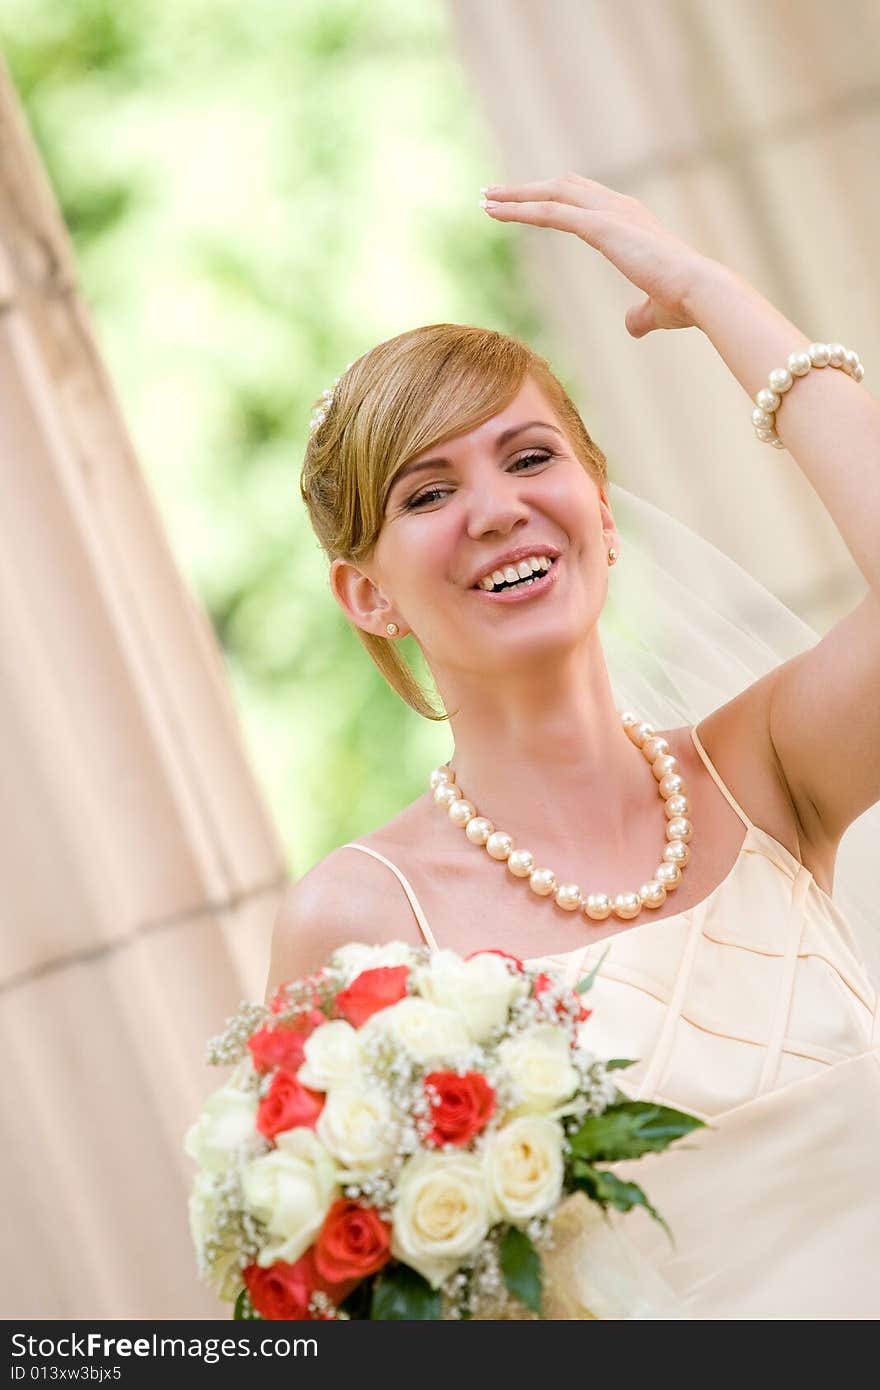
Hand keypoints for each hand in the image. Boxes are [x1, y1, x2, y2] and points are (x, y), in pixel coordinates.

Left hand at [481, 173, 717, 337]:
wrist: (699, 293)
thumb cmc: (684, 302)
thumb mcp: (655, 309)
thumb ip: (640, 314)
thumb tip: (632, 325)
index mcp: (630, 219)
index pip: (583, 200)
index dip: (552, 198)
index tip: (525, 203)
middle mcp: (619, 207)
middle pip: (562, 186)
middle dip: (527, 189)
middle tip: (493, 194)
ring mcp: (610, 213)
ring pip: (552, 193)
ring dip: (516, 195)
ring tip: (484, 199)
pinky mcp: (602, 226)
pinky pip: (552, 211)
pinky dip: (521, 209)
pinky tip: (495, 212)